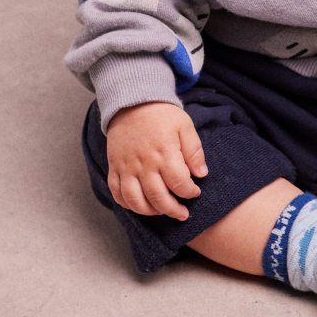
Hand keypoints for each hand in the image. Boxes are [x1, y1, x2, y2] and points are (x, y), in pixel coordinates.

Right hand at [106, 102, 207, 220]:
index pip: (179, 183)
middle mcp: (144, 164)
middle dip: (173, 210)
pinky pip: (117, 194)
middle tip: (183, 214)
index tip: (195, 192)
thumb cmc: (162, 115)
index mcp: (164, 153)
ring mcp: (126, 168)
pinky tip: (140, 206)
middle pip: (158, 198)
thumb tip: (201, 174)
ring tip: (162, 212)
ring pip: (136, 201)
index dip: (190, 192)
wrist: (132, 102)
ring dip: (150, 212)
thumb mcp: (185, 126)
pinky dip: (127, 205)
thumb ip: (194, 151)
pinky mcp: (114, 168)